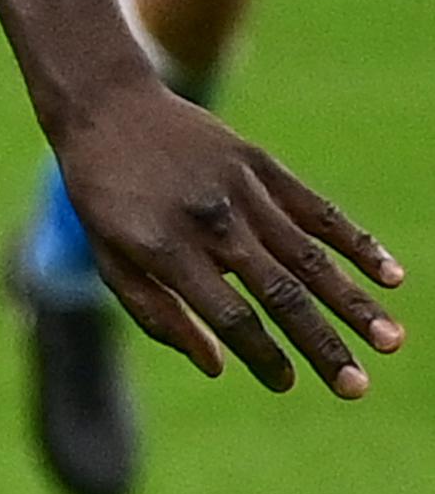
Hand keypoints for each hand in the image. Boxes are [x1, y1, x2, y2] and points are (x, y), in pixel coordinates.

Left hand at [45, 81, 402, 397]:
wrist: (107, 107)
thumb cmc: (102, 195)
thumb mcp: (108, 257)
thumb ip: (156, 313)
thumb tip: (218, 366)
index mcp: (166, 249)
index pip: (229, 314)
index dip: (261, 354)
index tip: (286, 383)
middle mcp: (211, 223)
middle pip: (279, 294)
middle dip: (321, 344)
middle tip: (357, 387)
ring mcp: (242, 191)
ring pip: (309, 257)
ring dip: (354, 303)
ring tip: (391, 340)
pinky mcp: (262, 165)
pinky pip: (317, 210)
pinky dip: (356, 243)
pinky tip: (391, 276)